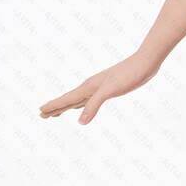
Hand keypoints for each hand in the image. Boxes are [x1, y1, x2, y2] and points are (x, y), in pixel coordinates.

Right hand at [39, 50, 160, 124]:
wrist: (145, 63)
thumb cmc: (129, 75)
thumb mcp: (110, 91)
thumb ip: (94, 105)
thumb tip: (80, 122)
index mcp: (89, 87)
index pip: (66, 100)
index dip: (53, 106)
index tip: (40, 112)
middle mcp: (91, 87)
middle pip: (69, 100)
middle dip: (55, 108)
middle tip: (42, 115)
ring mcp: (99, 88)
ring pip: (78, 100)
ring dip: (66, 107)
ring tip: (56, 113)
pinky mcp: (109, 89)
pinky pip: (89, 99)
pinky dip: (82, 105)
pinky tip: (81, 107)